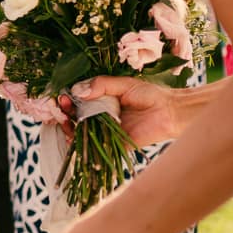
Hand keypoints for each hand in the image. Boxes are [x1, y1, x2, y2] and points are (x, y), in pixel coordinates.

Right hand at [59, 76, 179, 146]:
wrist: (170, 112)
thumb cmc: (150, 95)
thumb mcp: (123, 84)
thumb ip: (101, 85)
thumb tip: (78, 91)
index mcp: (102, 101)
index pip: (78, 101)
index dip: (68, 100)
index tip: (62, 97)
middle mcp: (101, 116)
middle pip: (76, 117)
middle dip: (65, 112)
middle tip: (62, 106)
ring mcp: (106, 131)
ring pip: (81, 132)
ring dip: (69, 128)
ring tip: (66, 121)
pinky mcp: (113, 145)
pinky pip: (94, 148)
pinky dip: (82, 146)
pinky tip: (72, 139)